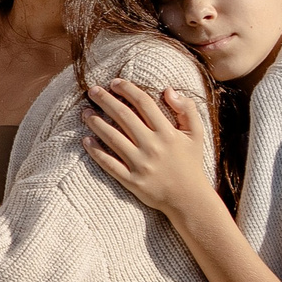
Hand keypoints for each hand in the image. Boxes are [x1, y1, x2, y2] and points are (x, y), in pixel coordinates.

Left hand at [81, 79, 213, 220]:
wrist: (189, 199)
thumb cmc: (190, 163)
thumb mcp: (196, 134)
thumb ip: (186, 108)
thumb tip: (167, 89)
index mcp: (167, 132)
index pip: (143, 103)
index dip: (127, 89)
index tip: (114, 82)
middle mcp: (152, 146)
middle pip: (123, 116)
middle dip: (105, 100)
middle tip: (92, 90)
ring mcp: (140, 164)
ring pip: (112, 138)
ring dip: (96, 123)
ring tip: (85, 112)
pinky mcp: (132, 181)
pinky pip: (109, 164)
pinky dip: (96, 152)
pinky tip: (85, 141)